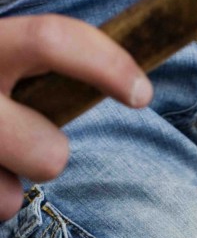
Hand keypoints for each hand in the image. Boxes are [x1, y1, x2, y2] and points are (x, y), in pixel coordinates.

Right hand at [0, 14, 152, 220]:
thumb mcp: (3, 58)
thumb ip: (37, 62)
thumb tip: (133, 83)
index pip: (49, 41)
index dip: (106, 65)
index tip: (142, 92)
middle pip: (45, 154)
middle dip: (51, 157)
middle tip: (38, 143)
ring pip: (10, 196)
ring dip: (9, 183)